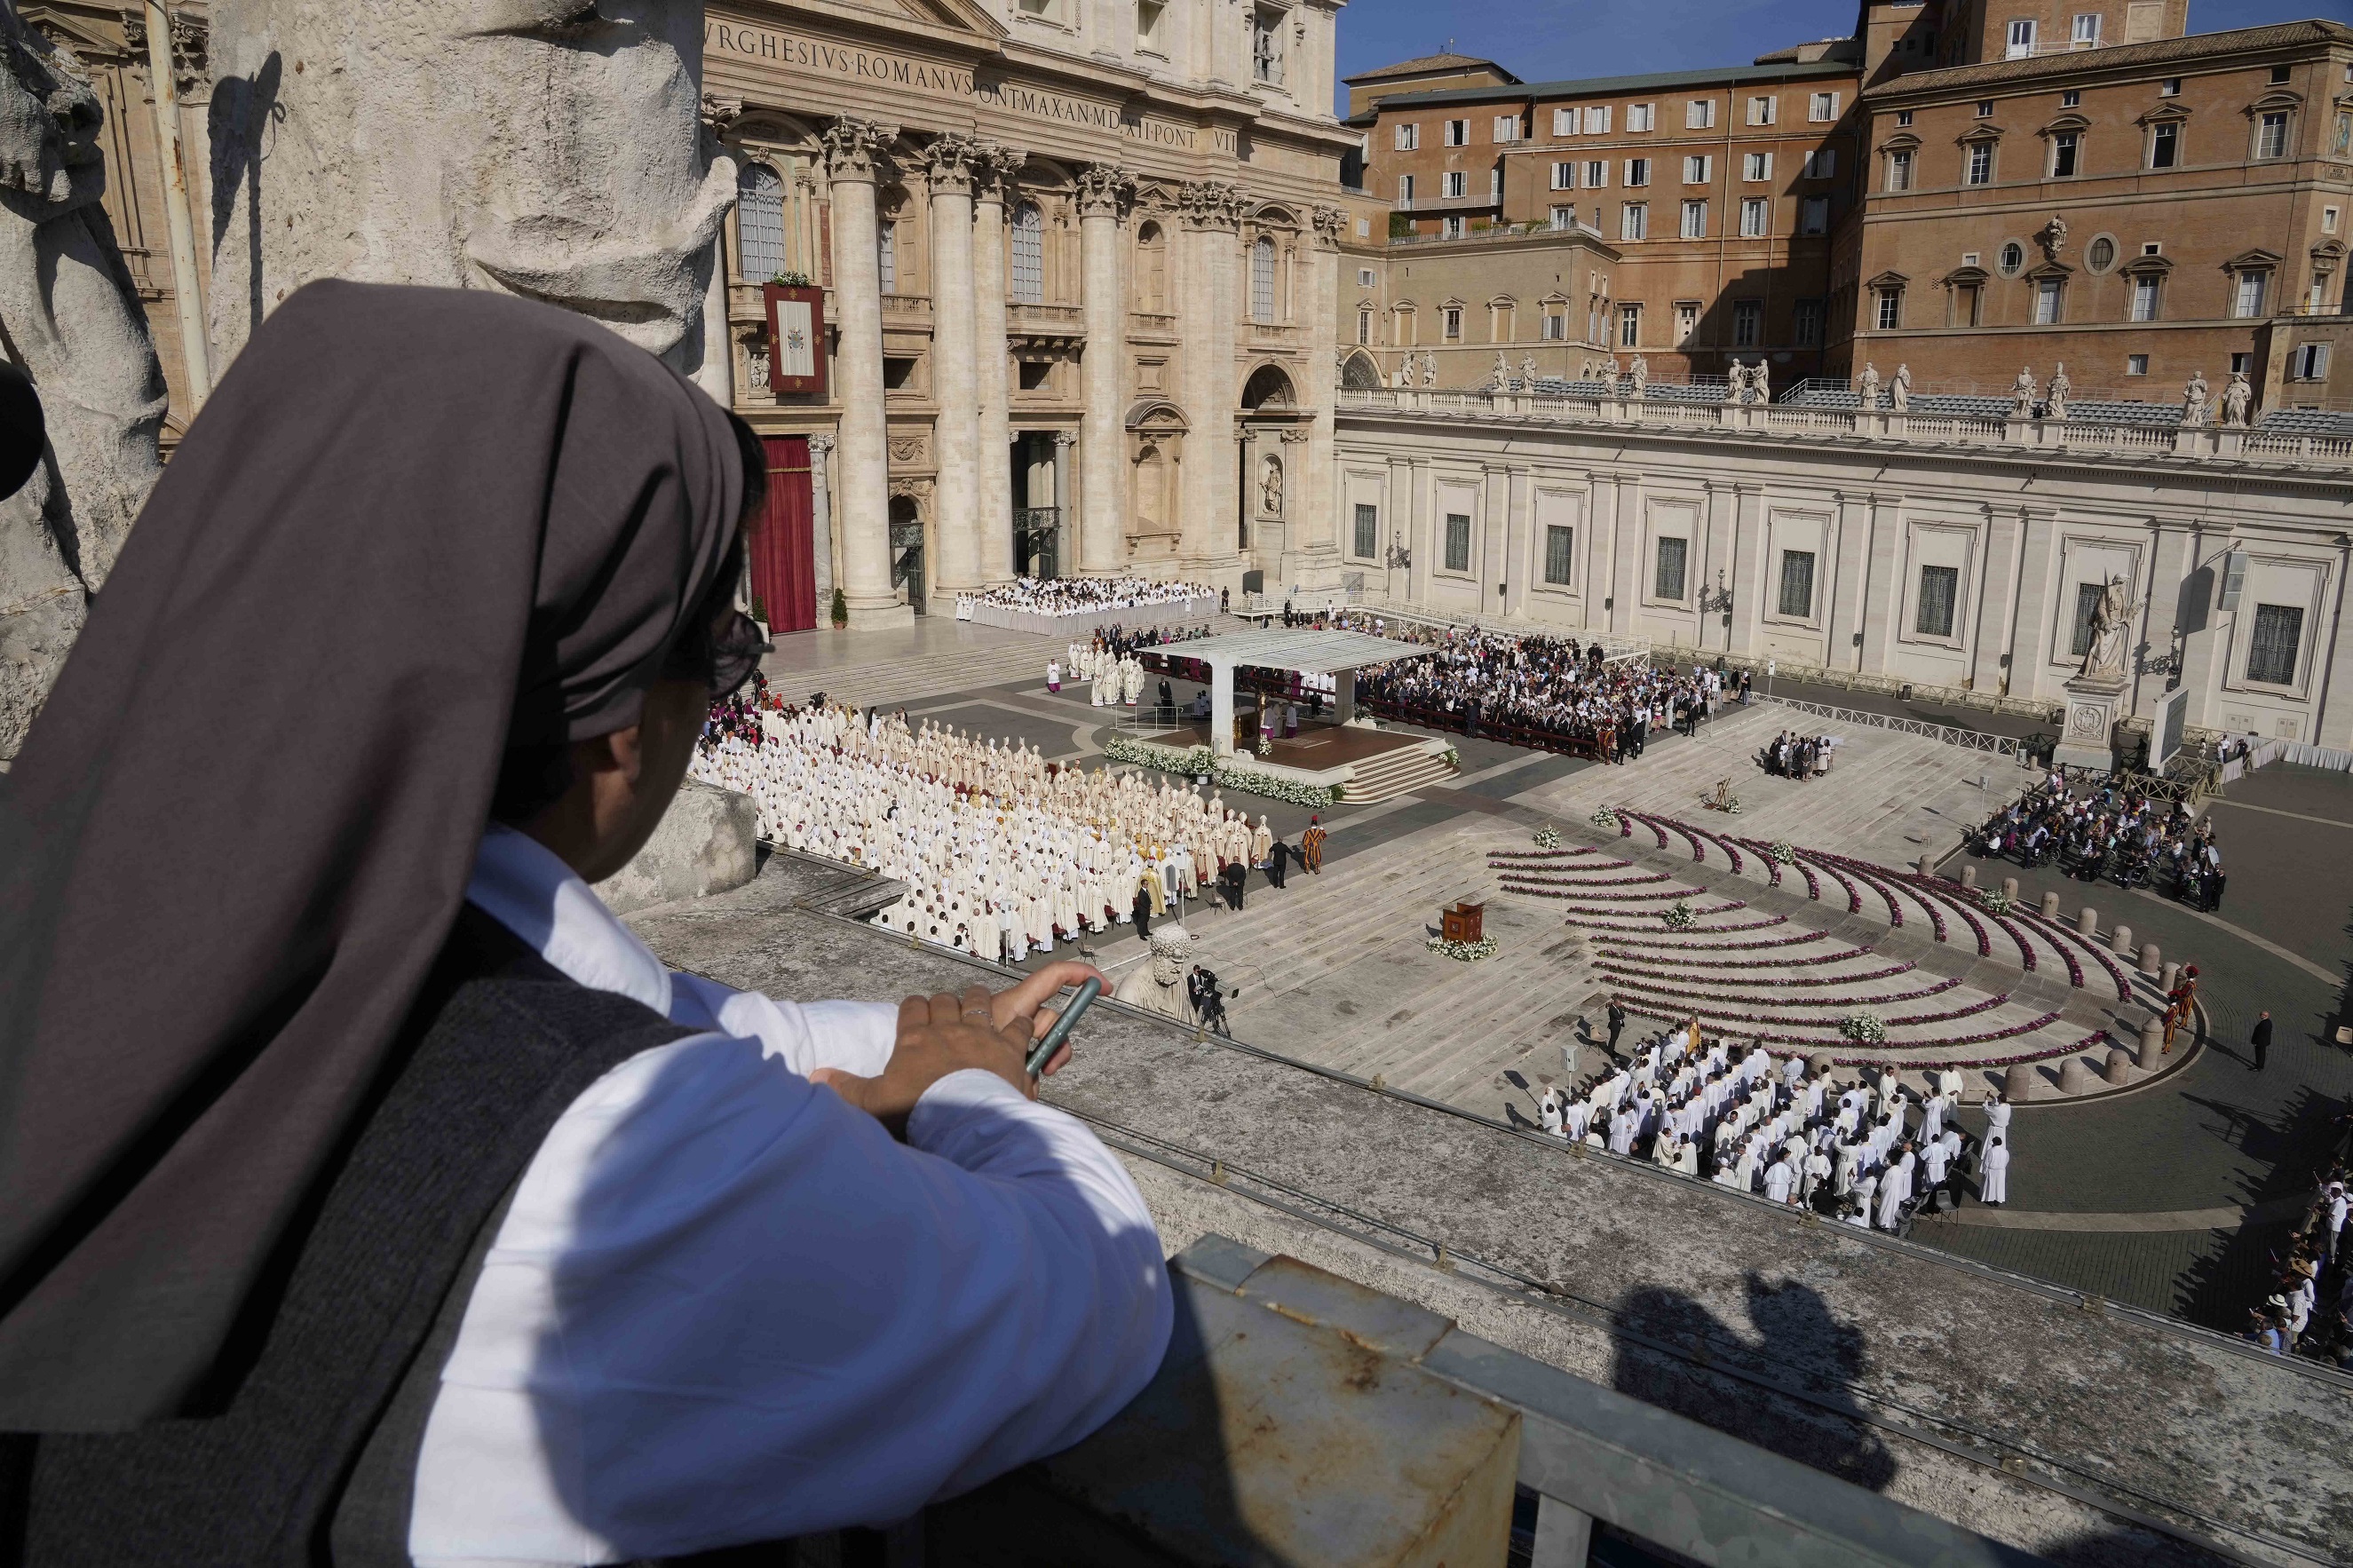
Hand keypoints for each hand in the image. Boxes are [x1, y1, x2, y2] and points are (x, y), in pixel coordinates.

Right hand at [812, 961, 1104, 1138]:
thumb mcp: (874, 1103)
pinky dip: (1022, 1025)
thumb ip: (846, 1089)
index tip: (917, 1013)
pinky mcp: (1010, 1048)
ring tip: (982, 1008)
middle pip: (947, 1001)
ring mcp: (980, 1036)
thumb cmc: (917, 1114)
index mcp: (914, 1040)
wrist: (959, 1121)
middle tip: (951, 1010)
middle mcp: (947, 1030)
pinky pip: (1019, 1024)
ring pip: (981, 1003)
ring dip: (981, 1003)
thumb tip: (813, 1078)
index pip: (912, 1009)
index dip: (915, 1009)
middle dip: (948, 1003)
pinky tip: (1023, 1029)